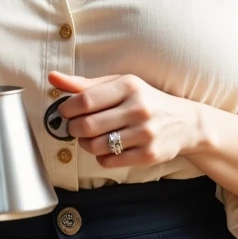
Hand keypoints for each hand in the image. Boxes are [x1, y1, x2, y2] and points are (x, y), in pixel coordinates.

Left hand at [49, 71, 202, 167]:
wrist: (185, 122)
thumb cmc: (144, 100)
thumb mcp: (119, 84)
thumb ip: (85, 84)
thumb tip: (52, 77)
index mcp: (129, 86)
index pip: (85, 100)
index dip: (67, 108)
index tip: (65, 111)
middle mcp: (139, 108)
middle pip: (87, 125)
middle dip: (73, 128)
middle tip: (75, 127)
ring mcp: (145, 133)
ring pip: (96, 145)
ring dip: (85, 144)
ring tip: (90, 138)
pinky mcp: (149, 154)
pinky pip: (110, 161)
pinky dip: (101, 157)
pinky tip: (106, 148)